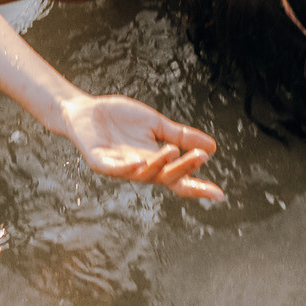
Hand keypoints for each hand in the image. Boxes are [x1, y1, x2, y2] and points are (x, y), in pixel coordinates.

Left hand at [57, 93, 222, 201]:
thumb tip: (212, 147)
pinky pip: (114, 168)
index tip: (219, 194)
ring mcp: (118, 168)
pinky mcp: (99, 162)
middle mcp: (139, 170)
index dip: (198, 188)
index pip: (180, 179)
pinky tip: (139, 161)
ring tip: (172, 150)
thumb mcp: (156, 125)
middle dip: (183, 168)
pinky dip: (127, 167)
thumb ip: (181, 136)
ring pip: (143, 173)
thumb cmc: (121, 120)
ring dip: (159, 163)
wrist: (86, 110)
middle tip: (199, 157)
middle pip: (165, 177)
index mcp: (154, 162)